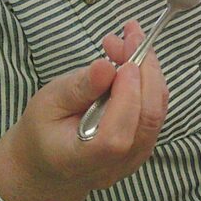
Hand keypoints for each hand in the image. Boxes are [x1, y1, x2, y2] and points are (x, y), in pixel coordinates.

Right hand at [0, 21, 167, 200]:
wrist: (48, 165)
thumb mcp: (48, 104)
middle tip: (130, 34)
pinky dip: (149, 80)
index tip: (124, 55)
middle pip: (147, 117)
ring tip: (128, 40)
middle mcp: (118, 163)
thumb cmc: (42, 132)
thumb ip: (77, 89)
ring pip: (157, 110)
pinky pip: (156, 110)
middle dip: (145, 68)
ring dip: (149, 69)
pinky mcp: (145, 144)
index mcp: (86, 158)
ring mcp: (136, 157)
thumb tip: (105, 68)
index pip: (117, 133)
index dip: (127, 93)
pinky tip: (132, 60)